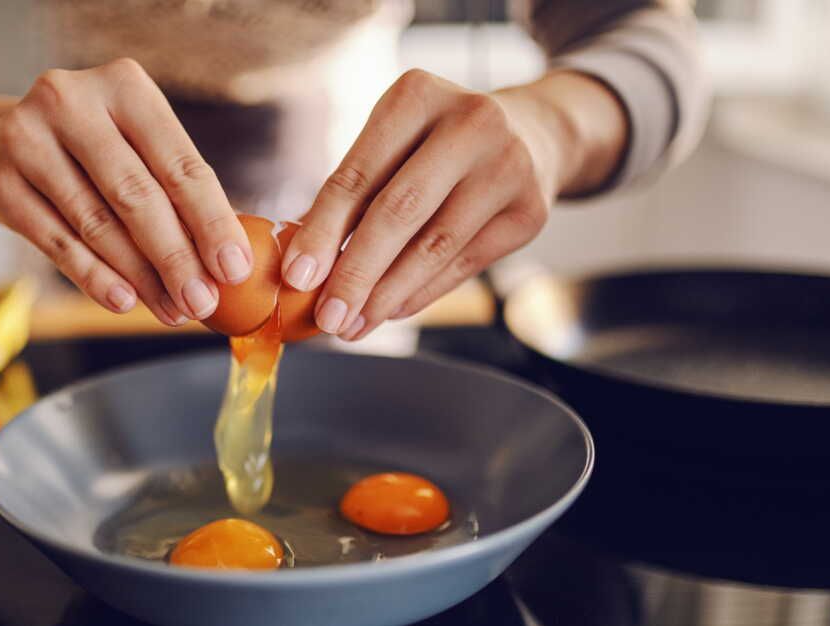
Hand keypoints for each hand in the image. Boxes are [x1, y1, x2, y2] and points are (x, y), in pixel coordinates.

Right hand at [0, 59, 252, 324]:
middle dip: (176, 258)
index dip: (211, 221)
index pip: (179, 164)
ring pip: (97, 224)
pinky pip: (58, 243)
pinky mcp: (0, 183)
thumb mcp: (137, 144)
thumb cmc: (94, 149)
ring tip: (172, 310)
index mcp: (124, 85)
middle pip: (137, 195)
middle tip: (202, 302)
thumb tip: (226, 263)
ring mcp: (28, 139)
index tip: (233, 269)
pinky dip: (95, 277)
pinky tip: (124, 301)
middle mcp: (71, 101)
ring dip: (140, 277)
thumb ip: (177, 191)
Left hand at [279, 69, 626, 339]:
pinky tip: (389, 312)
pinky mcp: (530, 211)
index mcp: (417, 95)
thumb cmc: (437, 143)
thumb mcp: (395, 141)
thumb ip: (354, 193)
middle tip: (327, 318)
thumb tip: (305, 266)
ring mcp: (508, 165)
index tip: (296, 277)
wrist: (533, 134)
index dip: (321, 230)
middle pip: (398, 212)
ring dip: (385, 295)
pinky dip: (420, 293)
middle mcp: (470, 121)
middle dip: (355, 273)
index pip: (357, 175)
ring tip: (352, 325)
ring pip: (433, 246)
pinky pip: (463, 264)